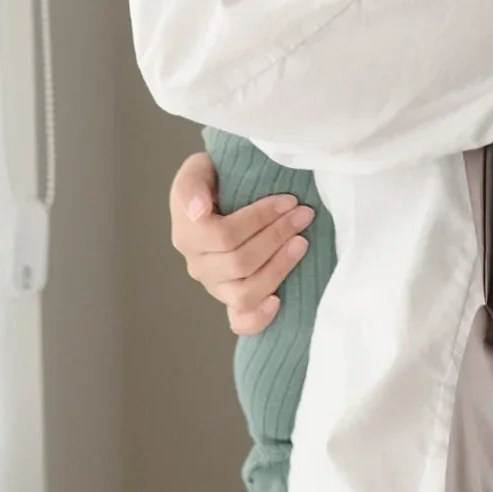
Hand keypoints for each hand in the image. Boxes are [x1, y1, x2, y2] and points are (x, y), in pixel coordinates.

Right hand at [168, 152, 313, 333]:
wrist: (221, 195)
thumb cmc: (213, 180)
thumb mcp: (198, 170)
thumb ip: (192, 186)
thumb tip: (198, 211)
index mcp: (187, 235)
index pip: (225, 236)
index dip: (260, 219)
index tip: (289, 200)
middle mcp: (198, 266)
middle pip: (240, 263)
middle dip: (278, 236)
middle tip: (305, 215)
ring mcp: (215, 286)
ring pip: (245, 292)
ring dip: (279, 268)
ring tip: (302, 244)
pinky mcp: (231, 300)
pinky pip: (241, 321)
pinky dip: (259, 317)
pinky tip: (278, 301)